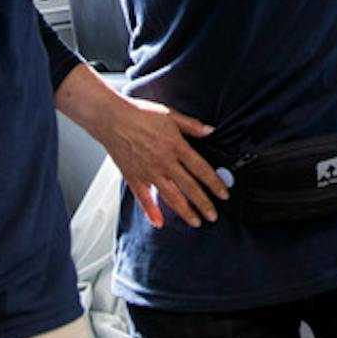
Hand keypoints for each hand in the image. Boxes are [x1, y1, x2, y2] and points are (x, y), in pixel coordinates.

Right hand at [99, 93, 225, 228]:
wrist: (112, 119)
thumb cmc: (140, 114)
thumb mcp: (170, 114)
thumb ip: (192, 125)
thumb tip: (210, 131)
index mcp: (176, 146)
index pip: (201, 169)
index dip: (215, 183)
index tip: (224, 194)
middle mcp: (164, 162)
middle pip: (189, 187)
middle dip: (204, 204)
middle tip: (213, 216)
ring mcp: (148, 172)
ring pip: (170, 197)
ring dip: (185, 211)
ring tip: (195, 222)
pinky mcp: (134, 177)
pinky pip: (144, 198)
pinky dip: (151, 212)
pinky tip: (159, 223)